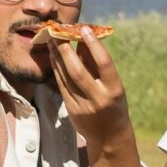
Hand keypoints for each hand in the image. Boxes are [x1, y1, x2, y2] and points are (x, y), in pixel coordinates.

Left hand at [38, 28, 131, 148]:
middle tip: (58, 33)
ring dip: (57, 58)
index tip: (85, 28)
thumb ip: (97, 64)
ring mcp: (84, 106)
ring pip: (66, 78)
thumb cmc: (114, 104)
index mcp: (114, 90)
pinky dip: (57, 70)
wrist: (110, 137)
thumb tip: (83, 40)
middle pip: (78, 71)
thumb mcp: (113, 85)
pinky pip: (61, 86)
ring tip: (52, 42)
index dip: (94, 44)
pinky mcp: (72, 111)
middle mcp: (99, 99)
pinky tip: (53, 58)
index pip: (104, 63)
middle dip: (66, 51)